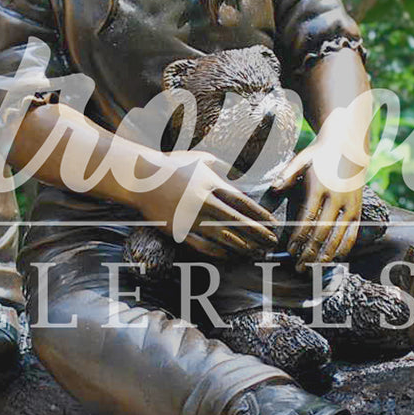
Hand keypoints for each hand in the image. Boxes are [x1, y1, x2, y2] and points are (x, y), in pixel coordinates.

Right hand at [136, 149, 279, 258]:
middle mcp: (202, 202)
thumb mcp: (201, 159)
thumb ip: (223, 168)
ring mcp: (190, 218)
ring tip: (256, 252)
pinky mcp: (178, 230)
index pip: (242, 202)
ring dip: (242, 246)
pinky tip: (231, 255)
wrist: (141, 179)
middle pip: (237, 221)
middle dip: (257, 233)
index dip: (260, 214)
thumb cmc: (173, 166)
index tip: (273, 223)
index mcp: (210, 183)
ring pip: (222, 236)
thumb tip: (243, 178)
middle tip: (272, 242)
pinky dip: (219, 252)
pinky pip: (203, 245)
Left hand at [271, 137, 364, 268]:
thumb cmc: (320, 154)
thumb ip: (287, 174)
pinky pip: (353, 232)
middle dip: (310, 251)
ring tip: (315, 268)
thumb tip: (274, 188)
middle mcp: (337, 197)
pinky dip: (345, 247)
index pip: (308, 217)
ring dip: (327, 254)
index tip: (290, 251)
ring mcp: (350, 204)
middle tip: (299, 267)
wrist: (349, 144)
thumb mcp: (302, 158)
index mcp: (320, 186)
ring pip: (339, 235)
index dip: (299, 236)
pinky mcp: (359, 208)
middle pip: (323, 231)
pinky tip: (336, 259)